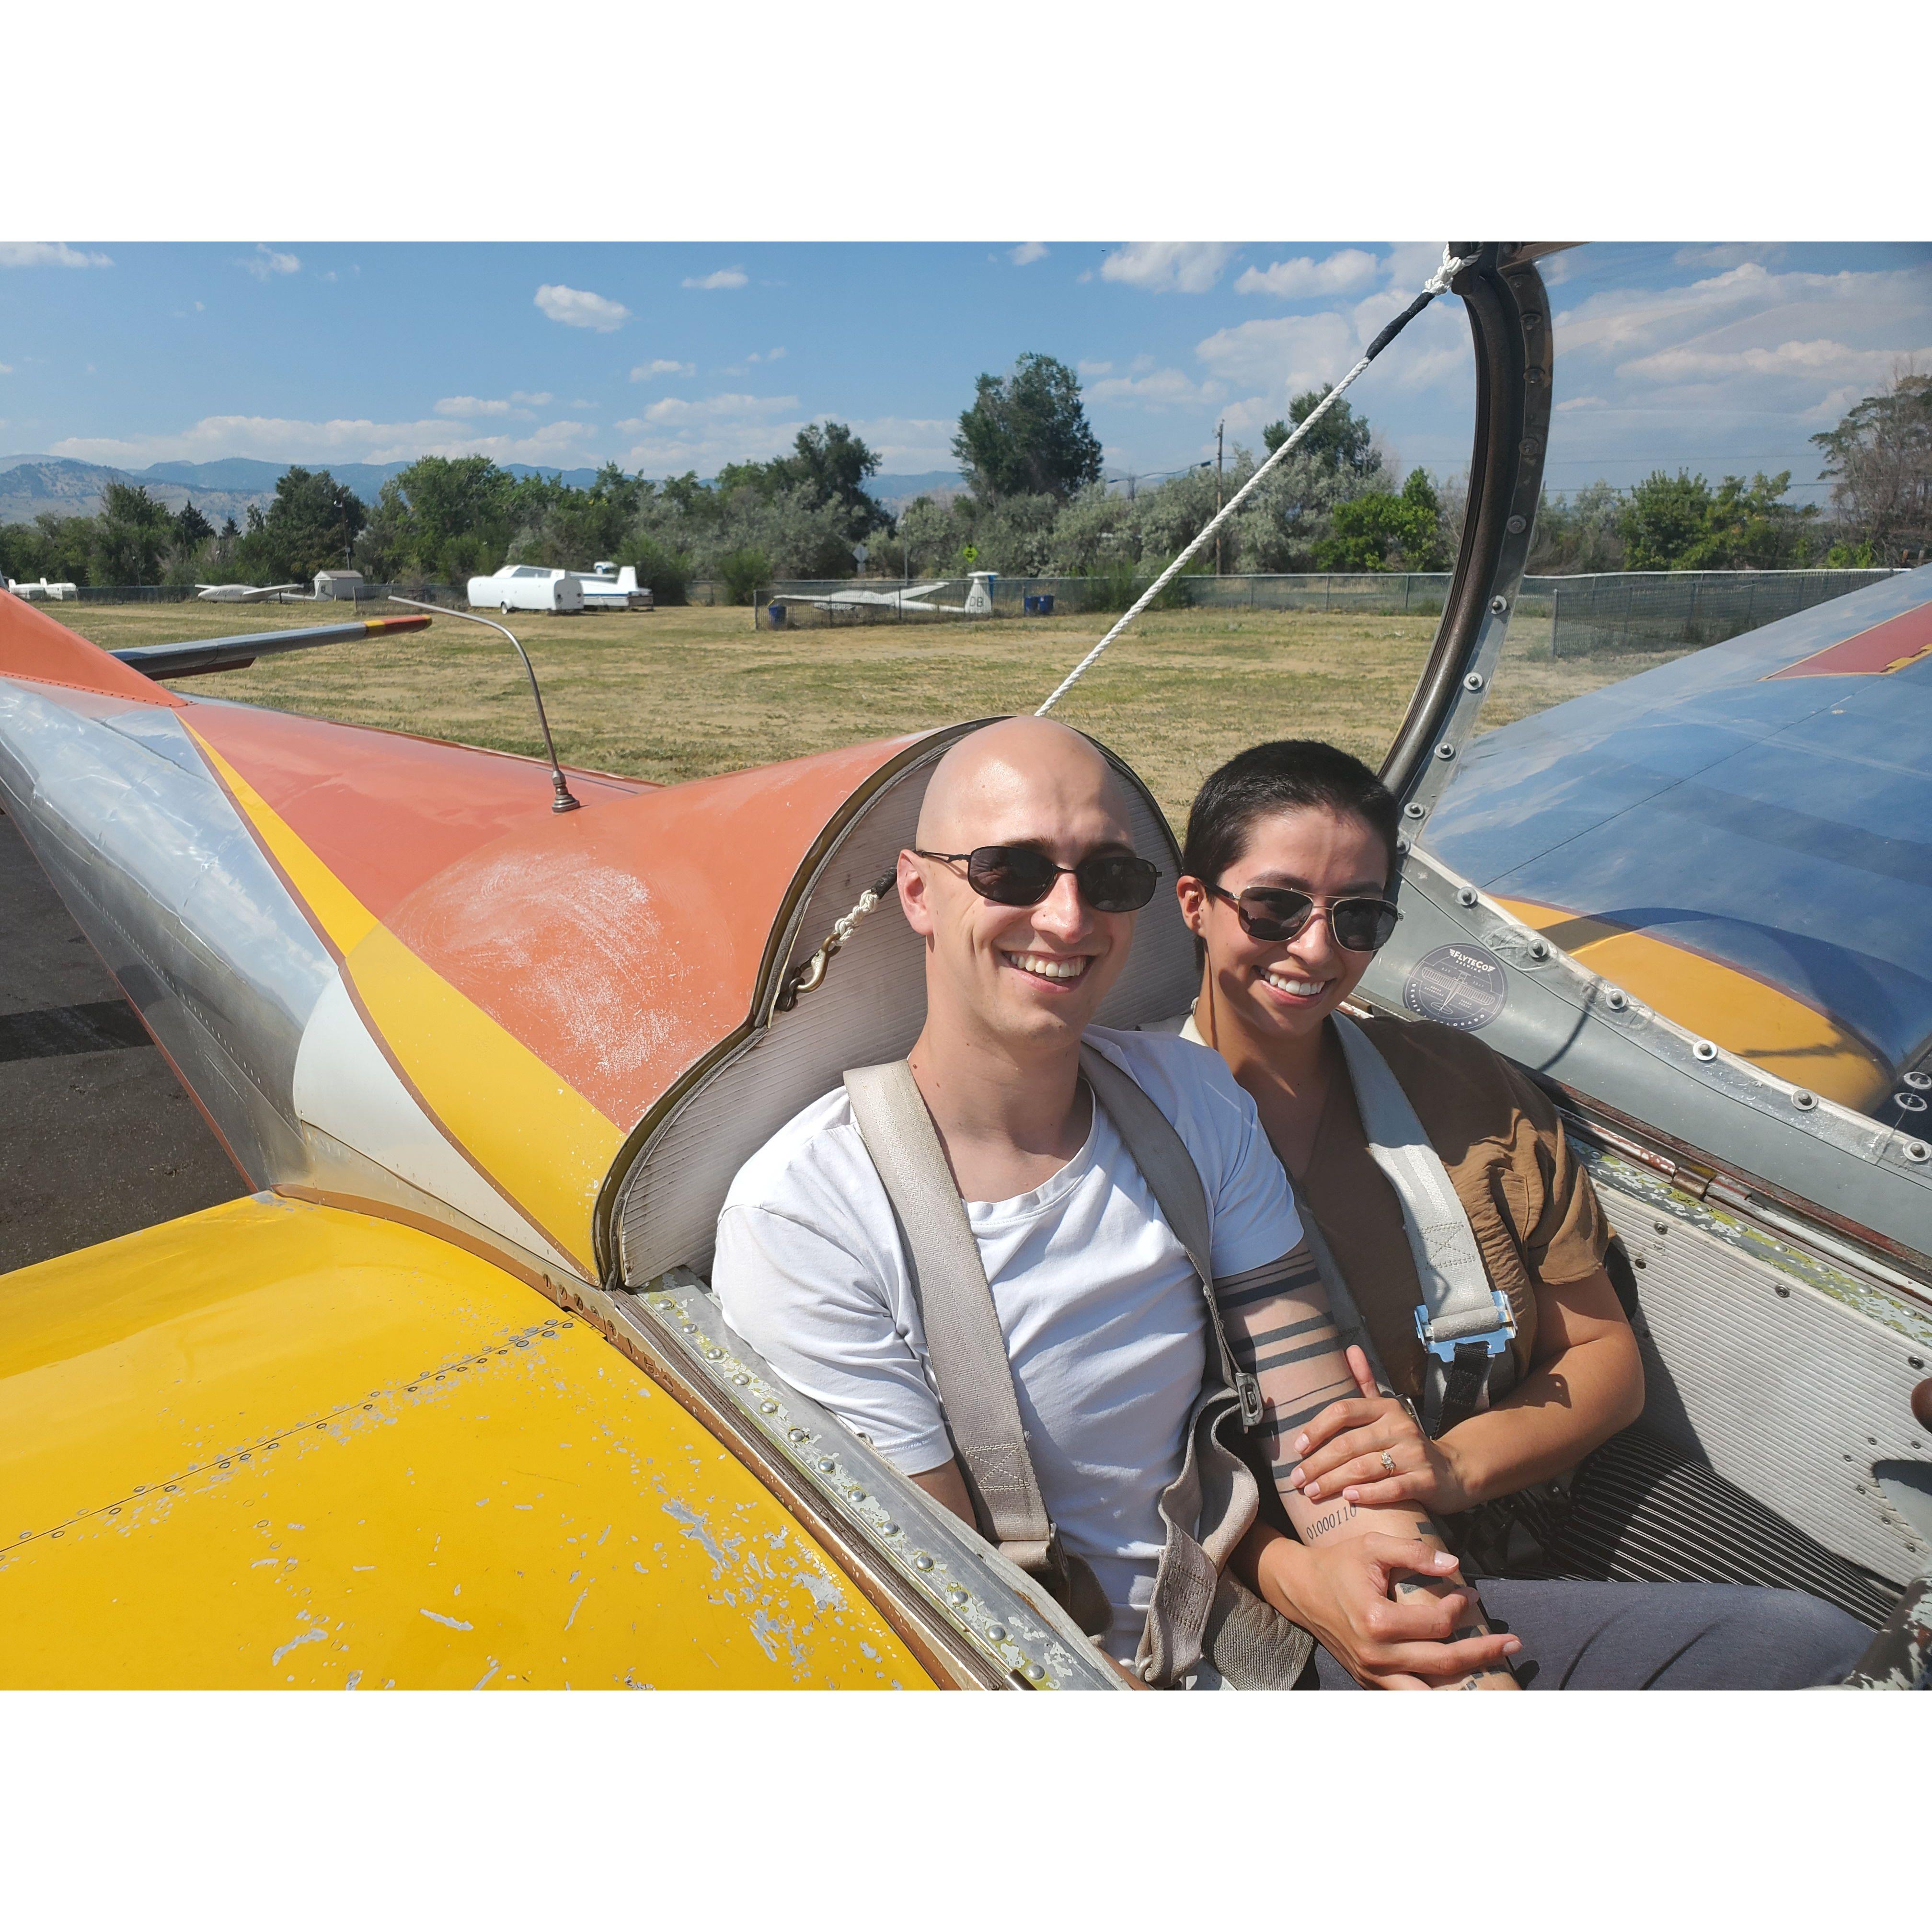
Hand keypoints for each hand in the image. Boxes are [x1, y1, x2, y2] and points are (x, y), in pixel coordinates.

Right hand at [1255, 1530, 1520, 1689]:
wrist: (1298, 1588)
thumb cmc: (1338, 1564)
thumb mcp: (1373, 1546)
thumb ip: (1414, 1553)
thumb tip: (1455, 1566)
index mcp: (1377, 1621)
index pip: (1437, 1624)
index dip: (1461, 1608)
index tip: (1471, 1593)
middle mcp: (1376, 1655)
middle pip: (1444, 1664)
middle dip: (1483, 1653)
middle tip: (1513, 1642)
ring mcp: (1371, 1673)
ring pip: (1428, 1693)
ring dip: (1464, 1686)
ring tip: (1494, 1673)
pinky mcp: (1368, 1680)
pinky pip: (1408, 1695)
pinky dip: (1436, 1693)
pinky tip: (1459, 1685)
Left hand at [1287, 1346, 1476, 1513]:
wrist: (1453, 1470)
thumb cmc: (1406, 1442)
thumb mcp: (1387, 1410)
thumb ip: (1365, 1383)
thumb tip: (1351, 1348)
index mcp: (1386, 1408)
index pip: (1343, 1410)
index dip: (1317, 1428)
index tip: (1298, 1448)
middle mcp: (1400, 1427)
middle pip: (1348, 1444)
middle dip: (1317, 1464)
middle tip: (1297, 1480)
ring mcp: (1414, 1454)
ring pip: (1364, 1468)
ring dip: (1333, 1482)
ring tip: (1311, 1492)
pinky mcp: (1425, 1481)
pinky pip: (1391, 1488)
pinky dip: (1367, 1494)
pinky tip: (1348, 1499)